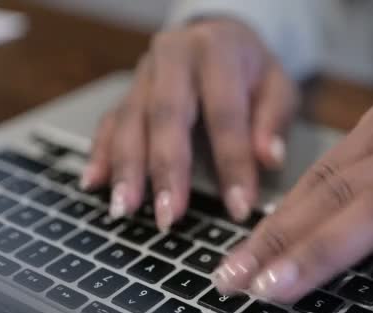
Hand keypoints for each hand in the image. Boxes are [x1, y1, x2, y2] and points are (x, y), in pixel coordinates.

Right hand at [81, 18, 297, 227]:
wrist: (217, 38)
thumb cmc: (251, 70)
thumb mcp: (278, 86)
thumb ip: (274, 121)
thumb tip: (269, 159)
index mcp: (216, 52)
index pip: (224, 113)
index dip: (232, 162)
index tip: (239, 206)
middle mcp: (174, 57)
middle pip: (166, 115)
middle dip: (166, 169)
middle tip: (169, 216)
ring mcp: (145, 74)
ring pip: (130, 121)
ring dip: (126, 168)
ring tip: (125, 208)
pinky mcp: (128, 91)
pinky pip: (110, 122)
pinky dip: (102, 154)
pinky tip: (94, 182)